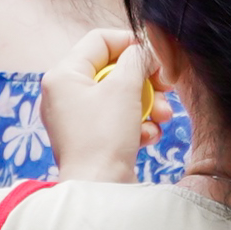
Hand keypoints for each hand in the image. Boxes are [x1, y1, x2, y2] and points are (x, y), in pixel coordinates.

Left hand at [41, 29, 157, 185]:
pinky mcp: (88, 138)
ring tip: (163, 117)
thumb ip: (136, 60)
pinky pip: (116, 119)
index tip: (156, 56)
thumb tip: (144, 51)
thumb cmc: (104, 138)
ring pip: (118, 96)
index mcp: (63, 75)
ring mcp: (75, 117)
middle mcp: (63, 93)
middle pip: (112, 69)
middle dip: (144, 80)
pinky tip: (148, 136)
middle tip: (167, 87)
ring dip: (146, 103)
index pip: (99, 40)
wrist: (99, 189)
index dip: (131, 43)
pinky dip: (136, 124)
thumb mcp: (124, 88)